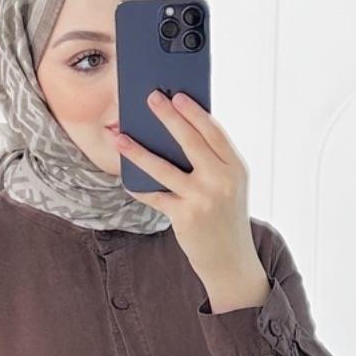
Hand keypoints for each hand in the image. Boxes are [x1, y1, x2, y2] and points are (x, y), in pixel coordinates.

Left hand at [106, 92, 268, 310]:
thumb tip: (174, 132)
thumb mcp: (229, 186)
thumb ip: (211, 161)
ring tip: (120, 136)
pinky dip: (138, 186)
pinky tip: (125, 176)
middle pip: (190, 142)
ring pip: (163, 168)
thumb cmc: (225, 216)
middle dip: (168, 117)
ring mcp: (202, 200)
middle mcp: (221, 181)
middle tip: (150, 98)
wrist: (232, 260)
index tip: (178, 95)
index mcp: (236, 168)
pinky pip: (154, 196)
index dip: (194, 112)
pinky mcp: (185, 218)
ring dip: (138, 151)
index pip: (214, 133)